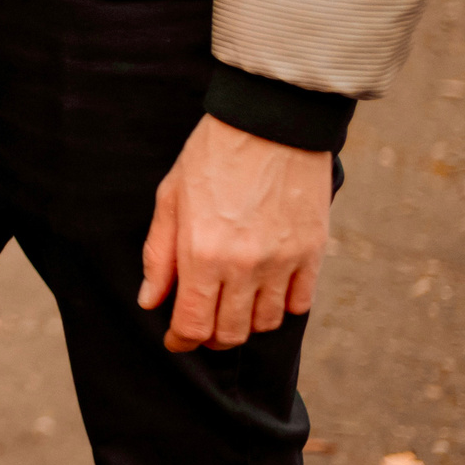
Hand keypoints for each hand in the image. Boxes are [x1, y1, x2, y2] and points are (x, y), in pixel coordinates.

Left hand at [138, 115, 331, 351]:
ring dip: (245, 323)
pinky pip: (300, 303)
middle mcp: (244, 266)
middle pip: (230, 333)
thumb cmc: (213, 155)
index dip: (181, 341)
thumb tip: (151, 300)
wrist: (270, 122)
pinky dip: (282, 307)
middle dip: (211, 338)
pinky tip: (266, 292)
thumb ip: (159, 255)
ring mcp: (283, 262)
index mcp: (201, 254)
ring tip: (232, 305)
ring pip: (265, 323)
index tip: (176, 340)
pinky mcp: (313, 253)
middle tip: (201, 326)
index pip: (192, 325)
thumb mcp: (171, 200)